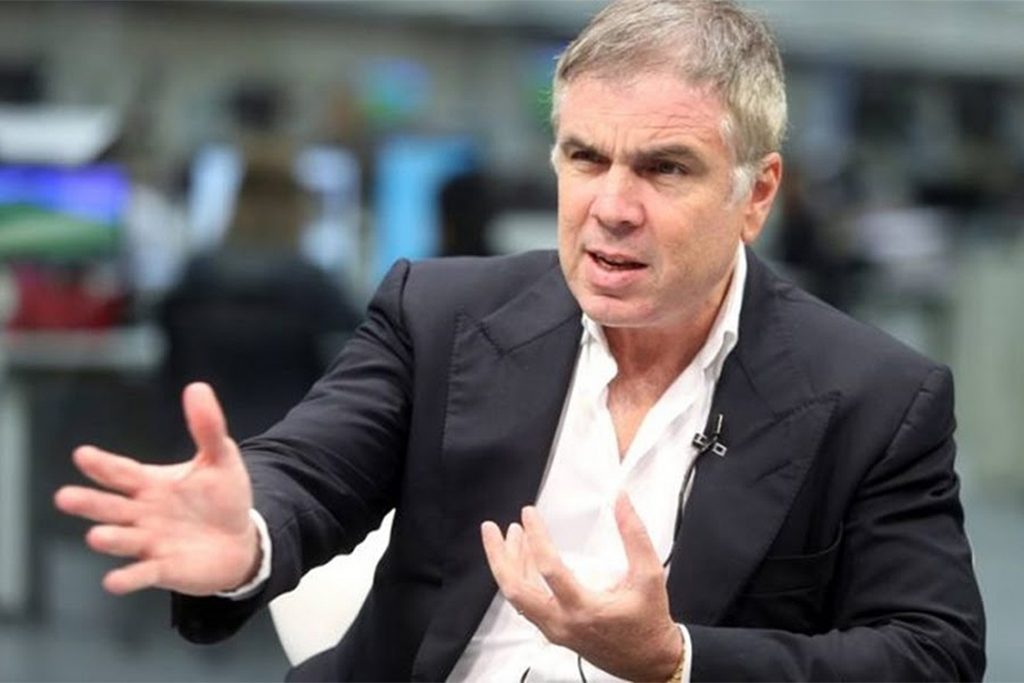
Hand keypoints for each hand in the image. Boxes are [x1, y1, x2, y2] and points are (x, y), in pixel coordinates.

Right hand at [54, 382, 258, 596]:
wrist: (240, 542)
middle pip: (111, 507)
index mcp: (150, 484)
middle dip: (89, 503)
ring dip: (109, 538)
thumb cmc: (222, 498)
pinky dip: (128, 578)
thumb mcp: (220, 459)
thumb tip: (197, 388)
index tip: (82, 455)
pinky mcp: (163, 569)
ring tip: (96, 536)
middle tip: (65, 497)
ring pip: (122, 539)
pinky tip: (114, 581)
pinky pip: (141, 574)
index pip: (122, 473)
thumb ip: (207, 427)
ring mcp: (150, 542)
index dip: (103, 465)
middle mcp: (142, 513)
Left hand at [481, 494, 683, 681]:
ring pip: (517, 598)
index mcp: (584, 609)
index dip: (536, 537)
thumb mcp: (649, 575)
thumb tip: (621, 501)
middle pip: (515, 590)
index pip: (549, 569)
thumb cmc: (649, 622)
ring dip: (509, 565)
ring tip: (510, 536)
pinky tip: (522, 561)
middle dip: (498, 557)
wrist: (651, 662)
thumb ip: (635, 535)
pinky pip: (527, 605)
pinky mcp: (554, 632)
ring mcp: (555, 630)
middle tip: (491, 529)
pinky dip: (520, 580)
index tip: (529, 514)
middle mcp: (562, 623)